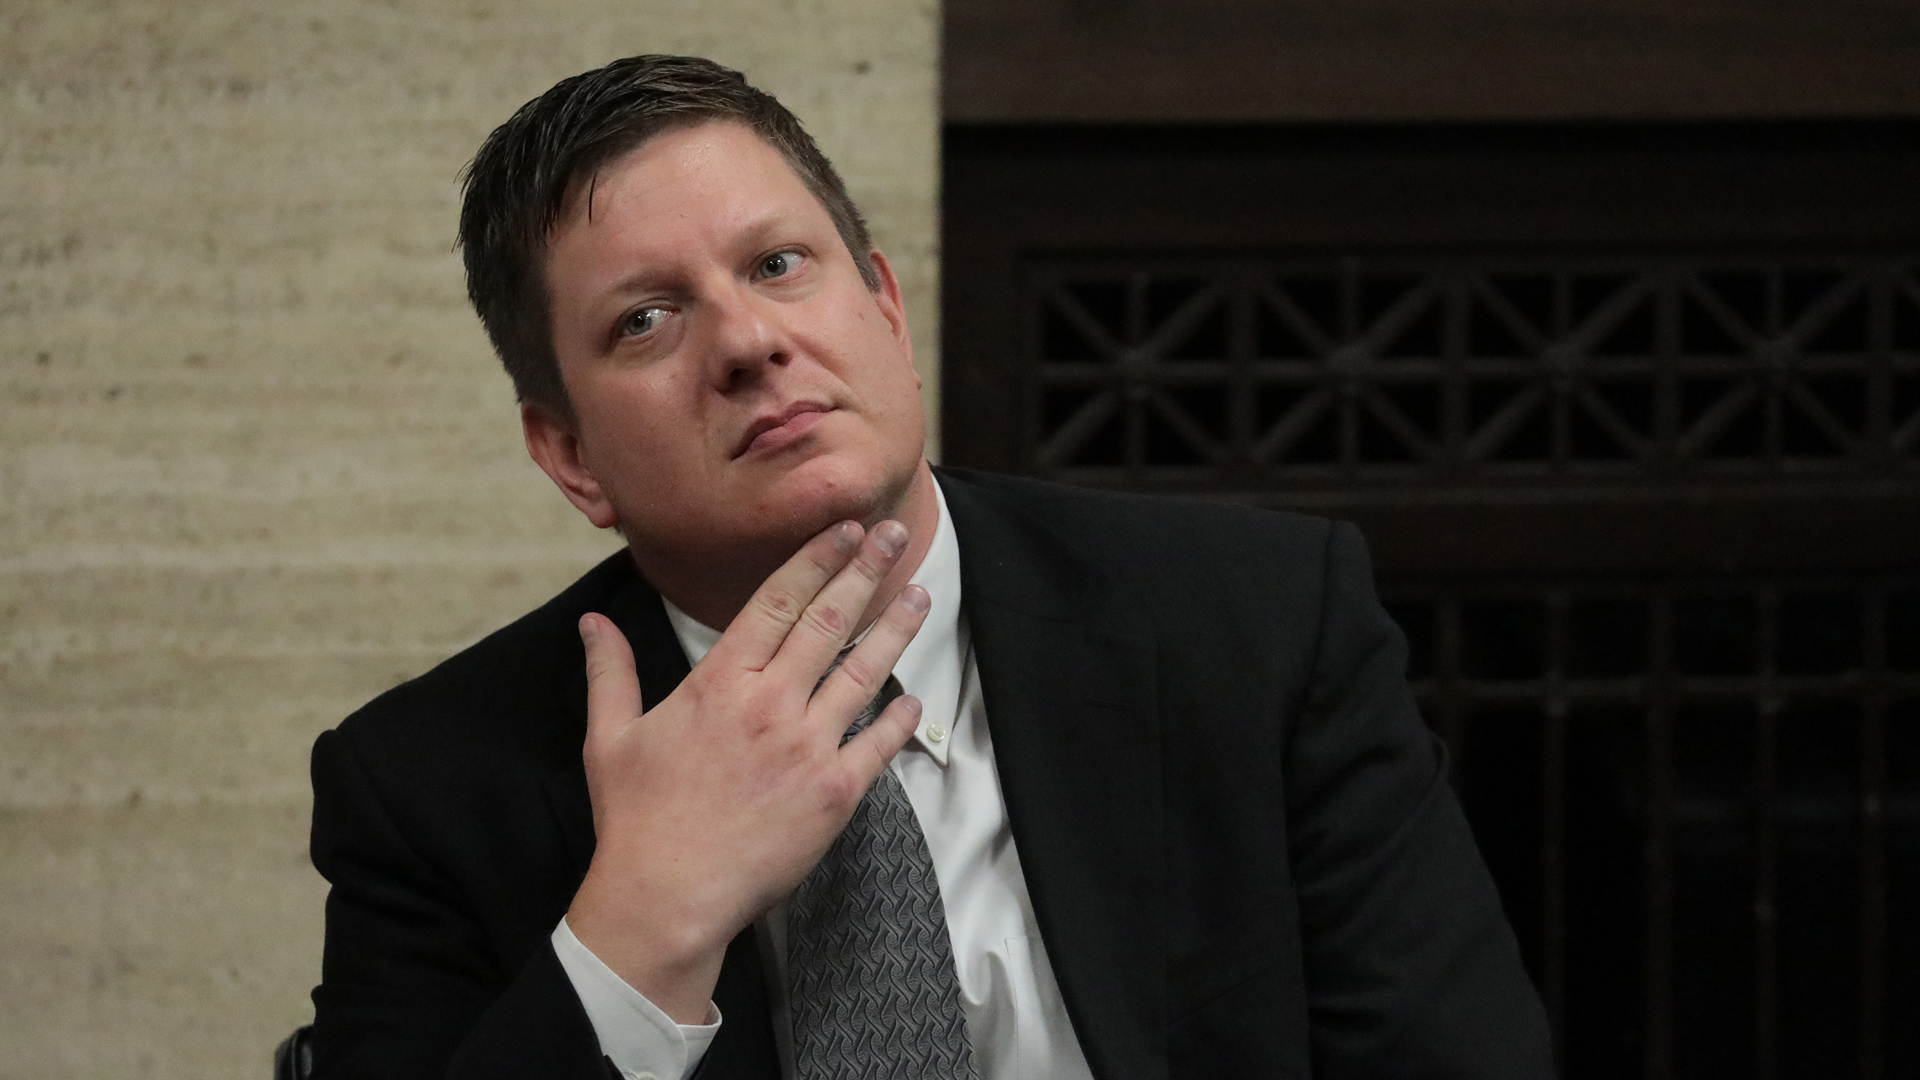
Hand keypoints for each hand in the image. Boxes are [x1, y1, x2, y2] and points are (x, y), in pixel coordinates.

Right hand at [564, 519, 930, 1022]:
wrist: (668, 897)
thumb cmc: (637, 821)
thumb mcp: (611, 738)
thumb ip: (610, 673)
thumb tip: (591, 623)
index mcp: (719, 684)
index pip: (777, 602)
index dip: (815, 559)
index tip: (843, 530)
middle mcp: (770, 704)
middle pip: (829, 621)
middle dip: (865, 571)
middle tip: (892, 533)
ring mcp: (808, 747)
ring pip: (864, 672)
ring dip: (895, 629)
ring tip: (919, 594)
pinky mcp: (834, 793)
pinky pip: (878, 743)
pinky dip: (900, 717)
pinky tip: (914, 697)